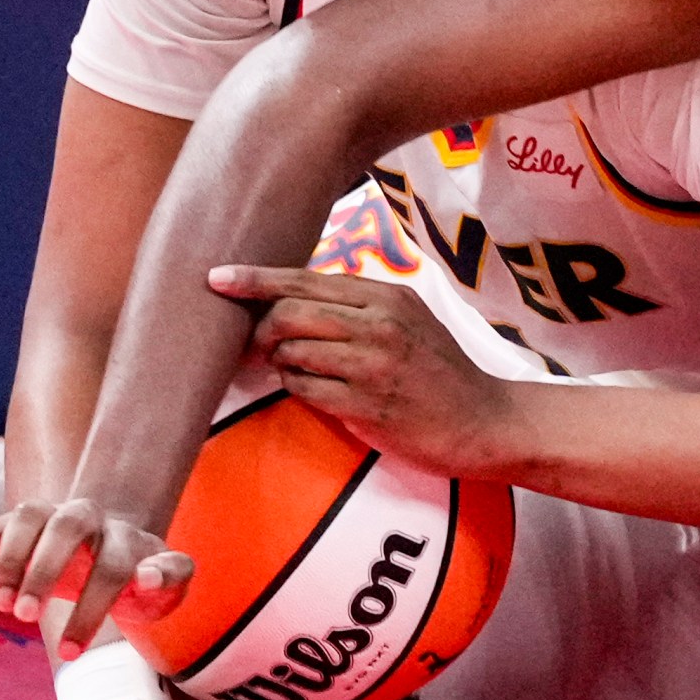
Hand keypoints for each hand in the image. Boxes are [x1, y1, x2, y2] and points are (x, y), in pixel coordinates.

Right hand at [0, 499, 192, 659]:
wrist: (113, 544)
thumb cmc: (140, 577)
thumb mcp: (166, 584)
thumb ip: (171, 577)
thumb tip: (149, 576)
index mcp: (127, 536)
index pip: (113, 566)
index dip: (92, 609)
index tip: (71, 653)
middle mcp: (88, 516)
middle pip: (67, 524)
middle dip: (45, 568)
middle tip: (27, 616)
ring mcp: (50, 515)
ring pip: (25, 516)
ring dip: (9, 558)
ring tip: (0, 606)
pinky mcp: (14, 525)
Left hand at [209, 265, 522, 474]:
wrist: (483, 421)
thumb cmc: (440, 371)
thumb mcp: (409, 321)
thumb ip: (360, 306)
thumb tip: (295, 298)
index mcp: (387, 296)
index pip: (306, 279)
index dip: (255, 278)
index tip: (217, 278)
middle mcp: (380, 323)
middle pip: (290, 312)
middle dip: (259, 329)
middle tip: (253, 348)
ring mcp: (373, 364)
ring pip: (292, 351)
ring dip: (280, 363)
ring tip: (295, 370)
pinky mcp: (367, 405)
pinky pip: (305, 389)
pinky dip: (298, 388)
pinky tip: (315, 391)